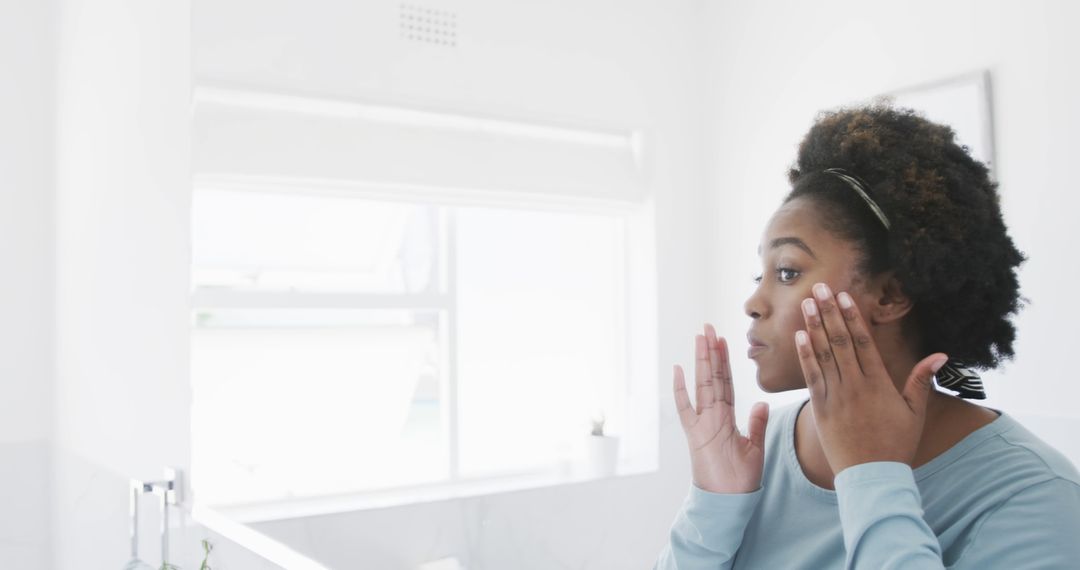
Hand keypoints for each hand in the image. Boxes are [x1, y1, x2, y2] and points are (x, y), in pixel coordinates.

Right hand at [673, 323, 769, 493]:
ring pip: (702, 384)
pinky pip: (685, 408)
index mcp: (726, 417)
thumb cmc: (739, 479)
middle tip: (708, 326)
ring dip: (701, 360)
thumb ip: (756, 424)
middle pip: (712, 376)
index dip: (724, 360)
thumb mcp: (754, 448)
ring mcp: (701, 423)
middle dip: (711, 351)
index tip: (723, 339)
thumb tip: (761, 403)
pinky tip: (678, 369)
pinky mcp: (694, 434)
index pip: (725, 382)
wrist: (728, 501)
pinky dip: (680, 390)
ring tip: (700, 337)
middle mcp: (712, 415)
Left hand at [795, 282, 948, 473]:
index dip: (852, 316)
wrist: (872, 476)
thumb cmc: (896, 444)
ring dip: (814, 326)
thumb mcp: (915, 412)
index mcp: (879, 383)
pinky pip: (811, 376)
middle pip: (840, 340)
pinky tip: (798, 336)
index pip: (863, 341)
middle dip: (829, 312)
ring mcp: (836, 395)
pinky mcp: (820, 408)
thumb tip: (941, 354)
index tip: (844, 295)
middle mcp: (855, 384)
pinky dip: (805, 355)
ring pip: (824, 354)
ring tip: (806, 303)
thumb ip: (922, 380)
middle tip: (819, 287)